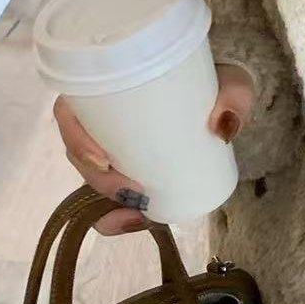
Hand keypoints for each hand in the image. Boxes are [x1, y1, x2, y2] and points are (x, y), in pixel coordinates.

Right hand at [53, 63, 255, 234]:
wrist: (227, 93)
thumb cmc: (219, 80)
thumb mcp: (231, 82)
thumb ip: (234, 96)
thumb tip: (222, 125)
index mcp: (110, 88)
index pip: (70, 113)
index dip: (76, 139)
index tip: (102, 160)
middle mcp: (102, 118)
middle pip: (80, 153)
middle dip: (99, 181)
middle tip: (135, 194)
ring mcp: (114, 145)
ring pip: (93, 178)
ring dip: (106, 203)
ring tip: (136, 216)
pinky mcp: (130, 167)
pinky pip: (111, 193)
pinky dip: (116, 213)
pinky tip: (134, 223)